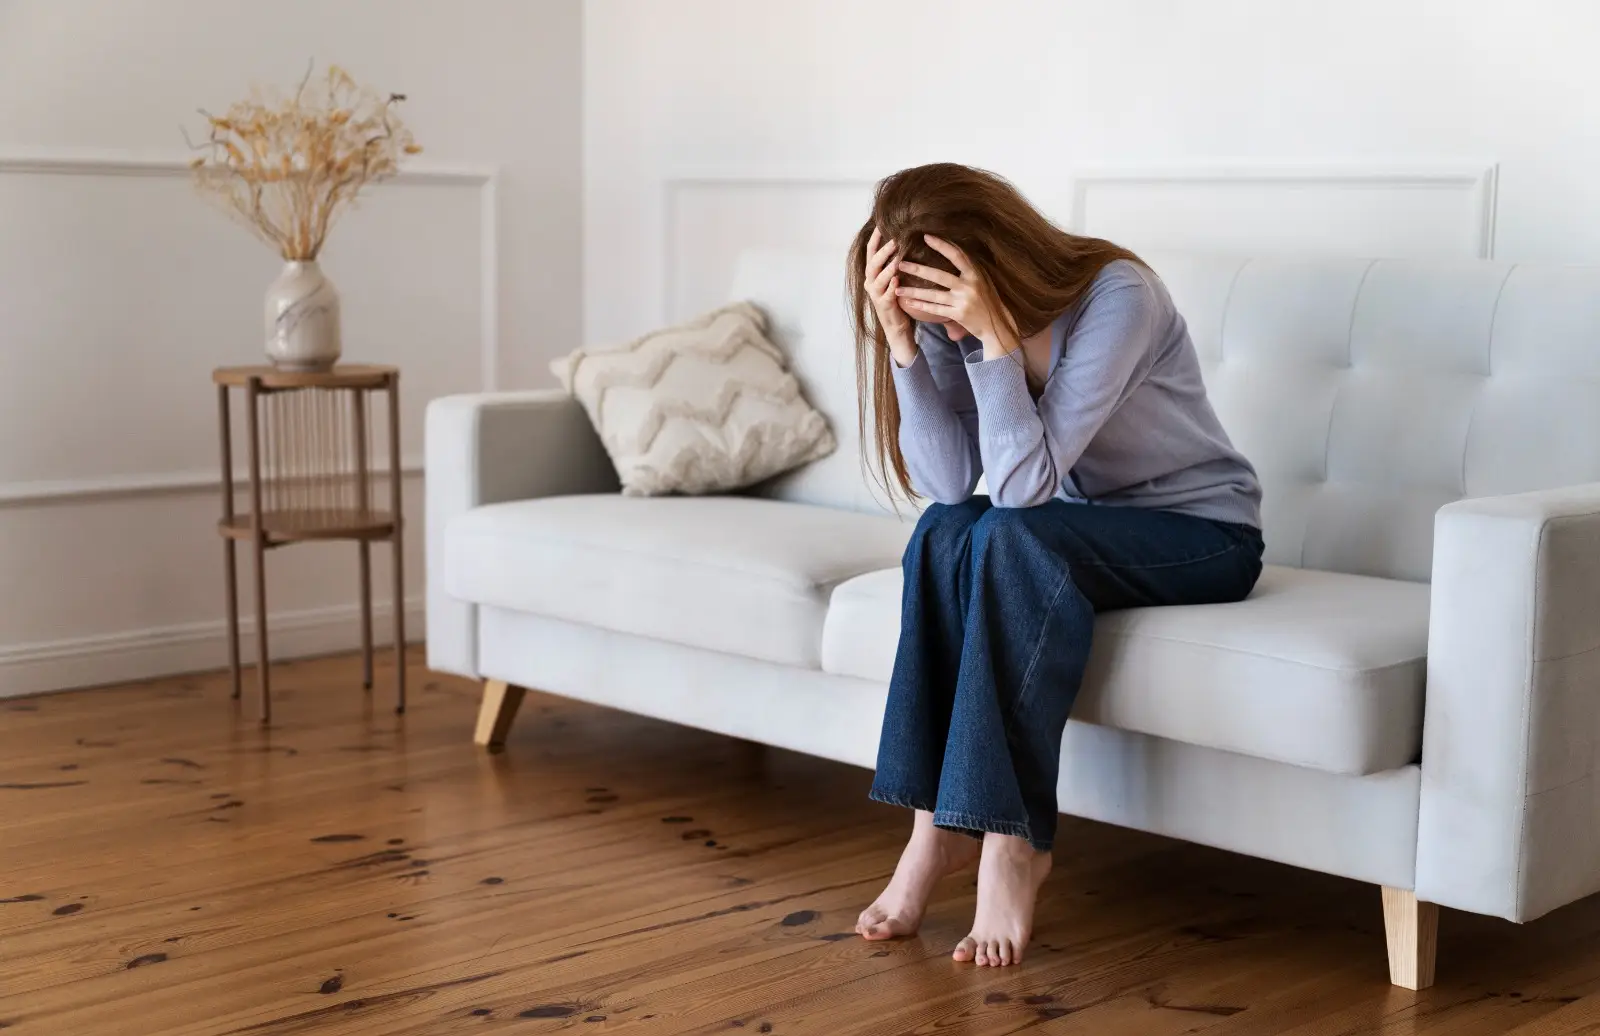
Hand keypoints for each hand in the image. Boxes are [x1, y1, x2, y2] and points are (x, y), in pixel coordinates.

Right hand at [864, 226, 917, 367]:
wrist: (896, 326)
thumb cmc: (898, 298)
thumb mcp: (894, 277)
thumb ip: (895, 262)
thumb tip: (904, 239)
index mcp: (872, 274)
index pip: (871, 252)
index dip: (875, 238)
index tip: (881, 224)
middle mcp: (871, 282)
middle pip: (873, 263)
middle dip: (883, 251)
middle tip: (895, 240)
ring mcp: (875, 295)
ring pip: (877, 278)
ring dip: (887, 267)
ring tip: (898, 258)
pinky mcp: (883, 306)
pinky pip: (885, 295)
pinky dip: (890, 287)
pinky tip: (897, 280)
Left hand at [895, 235, 1018, 358]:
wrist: (997, 324)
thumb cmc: (987, 299)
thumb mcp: (982, 279)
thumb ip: (968, 267)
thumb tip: (950, 248)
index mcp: (975, 273)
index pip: (956, 255)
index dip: (941, 245)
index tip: (926, 237)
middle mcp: (969, 286)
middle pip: (939, 275)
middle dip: (917, 269)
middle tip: (900, 263)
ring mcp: (963, 301)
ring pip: (933, 295)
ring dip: (913, 292)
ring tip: (897, 289)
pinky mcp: (958, 315)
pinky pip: (936, 309)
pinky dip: (922, 307)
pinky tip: (909, 304)